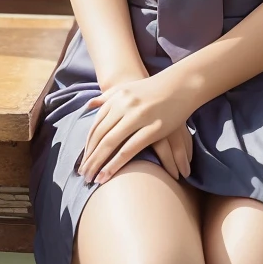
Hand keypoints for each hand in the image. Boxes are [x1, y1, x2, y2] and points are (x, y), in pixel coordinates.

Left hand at [78, 70, 192, 184]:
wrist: (180, 84)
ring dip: (99, 163)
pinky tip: (110, 174)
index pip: (96, 126)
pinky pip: (130, 148)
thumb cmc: (152, 90)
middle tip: (82, 175)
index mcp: (115, 99)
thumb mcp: (127, 89)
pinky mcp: (154, 128)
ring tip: (92, 180)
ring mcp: (138, 116)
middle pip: (100, 136)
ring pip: (111, 143)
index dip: (87, 146)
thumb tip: (88, 105)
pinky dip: (117, 163)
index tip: (82, 161)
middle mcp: (123, 106)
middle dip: (90, 157)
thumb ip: (107, 97)